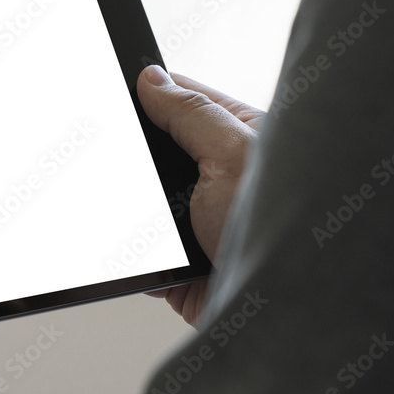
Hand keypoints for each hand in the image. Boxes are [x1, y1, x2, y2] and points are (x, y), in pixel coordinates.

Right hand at [137, 66, 263, 325]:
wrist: (284, 314)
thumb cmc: (283, 229)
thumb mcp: (233, 154)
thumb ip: (191, 113)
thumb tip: (150, 78)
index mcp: (240, 138)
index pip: (184, 102)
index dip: (146, 95)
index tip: (111, 90)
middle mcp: (219, 177)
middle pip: (156, 153)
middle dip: (132, 159)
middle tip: (109, 157)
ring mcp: (198, 221)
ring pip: (143, 204)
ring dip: (131, 209)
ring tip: (119, 205)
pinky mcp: (180, 264)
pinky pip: (140, 252)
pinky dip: (129, 253)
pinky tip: (127, 246)